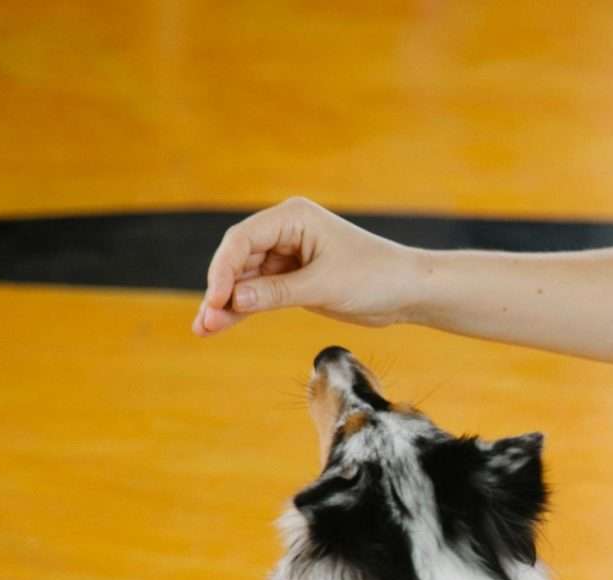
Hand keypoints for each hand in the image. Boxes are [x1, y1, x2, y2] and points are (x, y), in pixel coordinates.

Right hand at [193, 197, 419, 336]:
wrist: (408, 291)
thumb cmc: (375, 277)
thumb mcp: (324, 286)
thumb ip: (277, 293)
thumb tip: (233, 301)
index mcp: (293, 217)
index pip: (243, 239)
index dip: (223, 270)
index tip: (216, 300)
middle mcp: (285, 231)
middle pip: (238, 259)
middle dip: (221, 290)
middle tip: (204, 322)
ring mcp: (288, 255)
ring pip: (246, 279)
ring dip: (226, 303)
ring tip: (204, 329)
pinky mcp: (293, 278)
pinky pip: (260, 293)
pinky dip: (244, 309)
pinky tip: (220, 326)